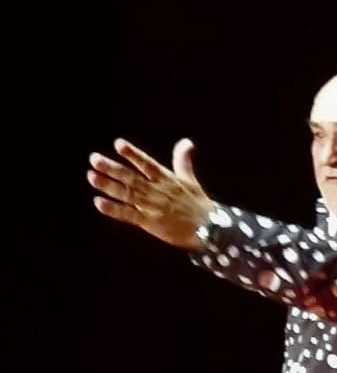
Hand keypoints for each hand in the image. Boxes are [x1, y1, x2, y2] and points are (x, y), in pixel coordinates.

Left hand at [88, 138, 213, 249]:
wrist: (210, 230)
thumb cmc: (198, 204)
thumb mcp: (190, 180)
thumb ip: (183, 160)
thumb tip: (186, 141)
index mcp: (167, 179)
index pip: (147, 164)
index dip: (133, 154)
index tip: (118, 144)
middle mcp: (158, 191)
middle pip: (131, 177)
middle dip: (112, 168)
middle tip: (94, 158)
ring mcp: (153, 207)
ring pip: (127, 194)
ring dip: (108, 185)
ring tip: (91, 176)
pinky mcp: (150, 223)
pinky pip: (129, 215)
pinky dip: (114, 209)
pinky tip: (99, 203)